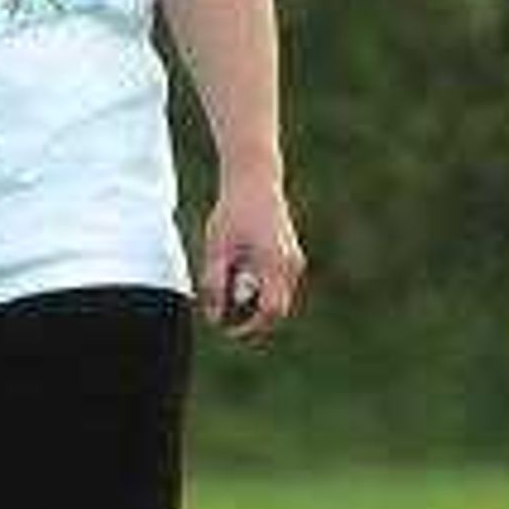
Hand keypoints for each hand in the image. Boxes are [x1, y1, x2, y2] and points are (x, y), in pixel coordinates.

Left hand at [200, 180, 303, 340]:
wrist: (254, 179)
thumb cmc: (232, 211)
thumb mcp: (217, 250)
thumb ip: (215, 285)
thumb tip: (213, 318)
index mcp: (275, 264)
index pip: (270, 312)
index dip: (249, 328)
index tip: (228, 329)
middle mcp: (292, 265)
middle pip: (278, 308)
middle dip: (252, 315)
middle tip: (224, 308)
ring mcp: (295, 259)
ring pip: (278, 296)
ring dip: (255, 299)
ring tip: (230, 276)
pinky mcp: (291, 254)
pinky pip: (279, 282)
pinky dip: (260, 285)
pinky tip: (239, 266)